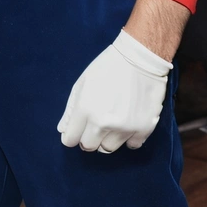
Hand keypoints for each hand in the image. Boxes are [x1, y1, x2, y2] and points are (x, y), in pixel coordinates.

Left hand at [57, 29, 171, 152]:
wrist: (141, 58)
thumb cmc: (109, 66)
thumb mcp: (83, 82)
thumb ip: (71, 109)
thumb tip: (63, 130)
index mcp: (85, 109)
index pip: (70, 139)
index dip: (72, 135)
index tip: (77, 130)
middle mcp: (103, 122)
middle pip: (89, 146)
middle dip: (89, 138)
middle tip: (95, 125)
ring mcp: (124, 128)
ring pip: (109, 148)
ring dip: (108, 138)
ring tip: (113, 121)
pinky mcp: (143, 128)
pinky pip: (132, 145)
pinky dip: (129, 138)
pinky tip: (128, 123)